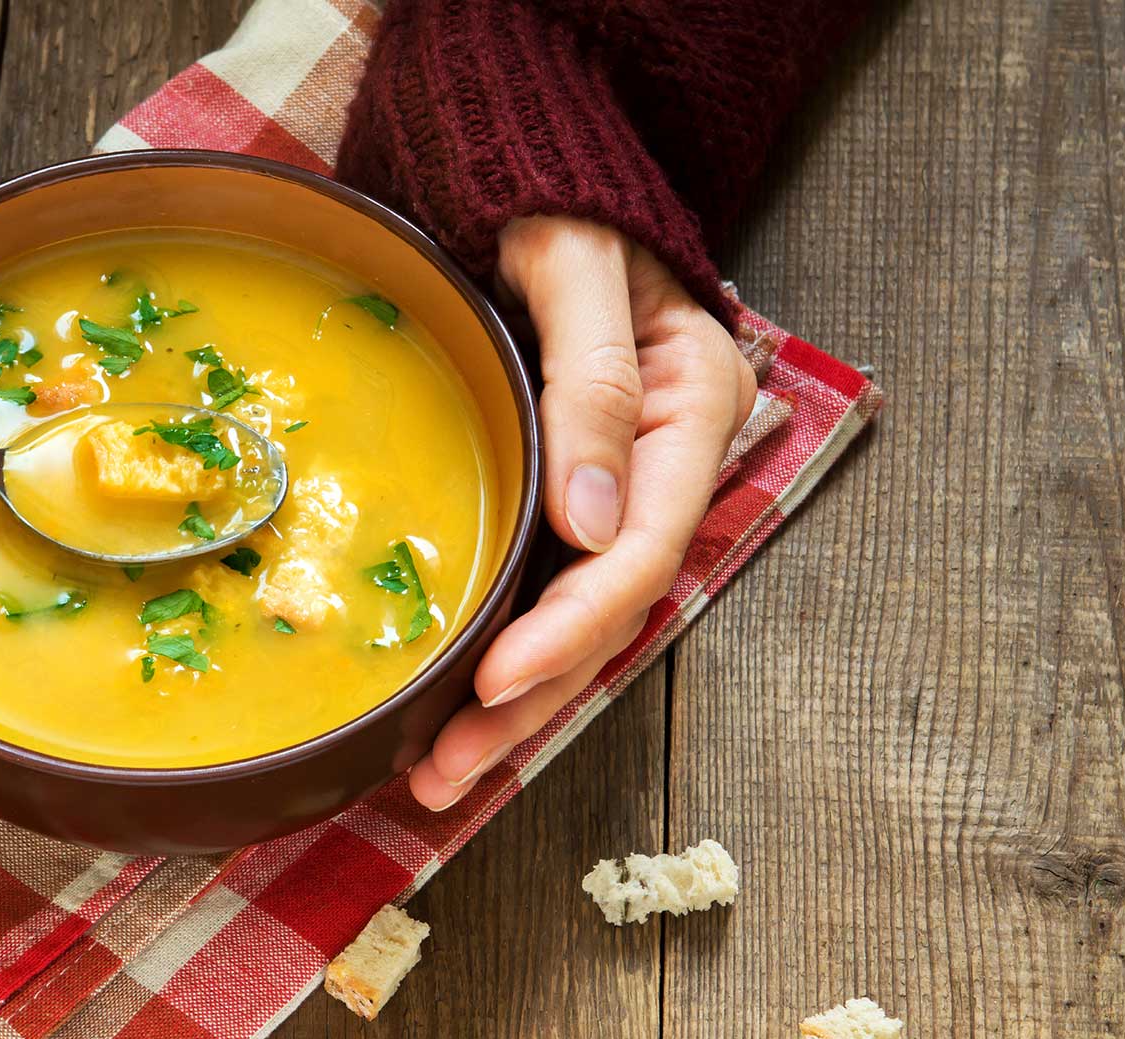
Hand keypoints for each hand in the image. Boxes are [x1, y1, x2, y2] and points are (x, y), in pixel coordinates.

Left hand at [408, 217, 757, 810]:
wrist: (541, 178)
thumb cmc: (560, 202)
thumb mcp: (575, 266)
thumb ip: (590, 382)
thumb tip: (588, 522)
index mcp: (688, 412)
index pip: (640, 550)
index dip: (571, 626)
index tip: (498, 680)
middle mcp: (662, 468)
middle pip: (608, 611)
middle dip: (532, 701)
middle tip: (447, 770)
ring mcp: (618, 487)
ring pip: (576, 620)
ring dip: (514, 704)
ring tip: (436, 774)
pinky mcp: (566, 495)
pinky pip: (544, 590)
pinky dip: (503, 655)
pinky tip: (454, 708)